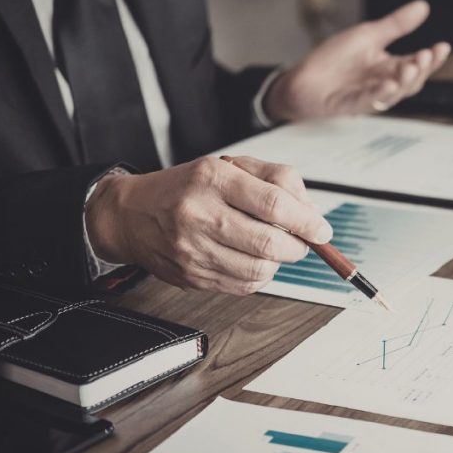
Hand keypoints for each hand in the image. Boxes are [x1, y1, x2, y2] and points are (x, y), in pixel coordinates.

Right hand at [85, 156, 332, 294]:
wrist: (131, 215)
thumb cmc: (187, 188)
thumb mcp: (230, 166)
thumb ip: (277, 180)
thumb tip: (312, 212)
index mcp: (213, 179)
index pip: (274, 203)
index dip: (307, 221)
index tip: (322, 230)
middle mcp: (199, 214)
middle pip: (269, 242)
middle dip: (298, 246)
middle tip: (303, 241)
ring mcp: (193, 249)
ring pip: (259, 269)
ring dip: (279, 262)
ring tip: (274, 247)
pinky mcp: (192, 276)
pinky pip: (243, 286)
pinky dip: (259, 276)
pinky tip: (253, 259)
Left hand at [263, 0, 450, 121]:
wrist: (303, 78)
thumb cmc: (335, 59)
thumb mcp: (368, 35)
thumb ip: (396, 25)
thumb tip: (423, 6)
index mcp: (390, 67)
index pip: (417, 64)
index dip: (432, 59)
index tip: (442, 47)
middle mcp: (385, 84)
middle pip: (411, 82)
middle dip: (420, 70)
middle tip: (424, 56)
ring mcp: (370, 96)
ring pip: (395, 94)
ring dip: (404, 82)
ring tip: (410, 68)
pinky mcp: (351, 105)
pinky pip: (369, 101)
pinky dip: (379, 94)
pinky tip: (388, 85)